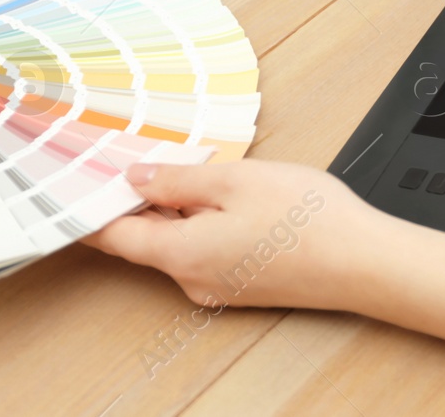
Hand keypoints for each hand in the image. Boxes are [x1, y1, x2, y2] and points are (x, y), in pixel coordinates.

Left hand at [83, 159, 373, 311]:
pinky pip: (205, 251)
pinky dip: (203, 223)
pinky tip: (227, 198)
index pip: (113, 235)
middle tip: (144, 156)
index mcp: (181, 253)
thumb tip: (135, 178)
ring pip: (178, 243)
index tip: (80, 178)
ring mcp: (218, 287)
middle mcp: (192, 279)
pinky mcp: (242, 285)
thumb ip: (178, 180)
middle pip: (145, 239)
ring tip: (199, 170)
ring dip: (179, 208)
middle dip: (141, 199)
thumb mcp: (236, 181)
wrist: (364, 262)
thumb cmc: (309, 220)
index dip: (92, 206)